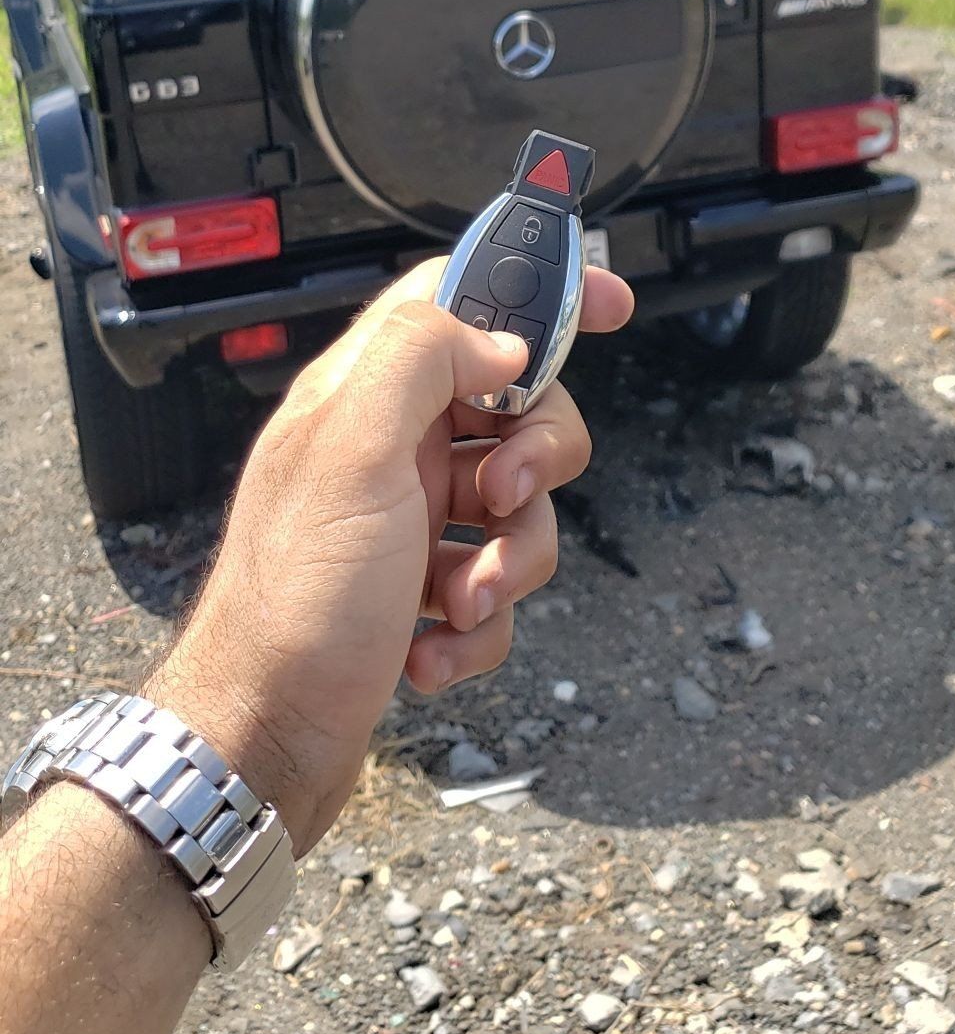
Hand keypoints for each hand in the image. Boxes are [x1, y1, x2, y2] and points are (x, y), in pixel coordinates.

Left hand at [150, 260, 632, 853]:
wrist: (263, 743)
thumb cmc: (293, 605)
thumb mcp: (351, 452)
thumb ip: (421, 360)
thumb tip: (499, 339)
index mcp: (365, 391)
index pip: (460, 297)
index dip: (538, 291)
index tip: (612, 303)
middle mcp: (389, 445)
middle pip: (517, 408)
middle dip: (537, 462)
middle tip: (502, 499)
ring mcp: (407, 517)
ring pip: (520, 507)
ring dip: (508, 563)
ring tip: (458, 604)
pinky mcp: (421, 588)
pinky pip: (496, 585)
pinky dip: (480, 626)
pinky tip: (429, 651)